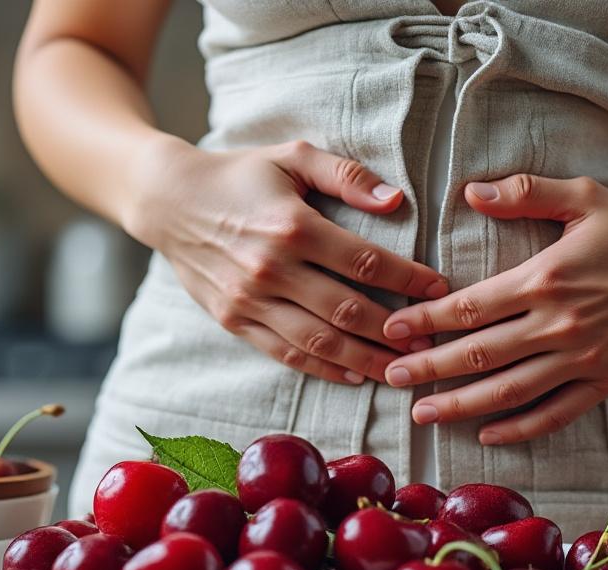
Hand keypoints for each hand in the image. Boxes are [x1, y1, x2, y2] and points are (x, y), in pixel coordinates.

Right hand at [123, 136, 447, 384]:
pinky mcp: (234, 320)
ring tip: (402, 368)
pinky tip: (355, 375)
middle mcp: (271, 268)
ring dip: (366, 359)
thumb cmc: (239, 174)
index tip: (439, 289)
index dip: (407, 279)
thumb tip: (395, 201)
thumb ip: (345, 175)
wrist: (167, 201)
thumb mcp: (291, 156)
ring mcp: (250, 300)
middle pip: (346, 310)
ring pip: (319, 341)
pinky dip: (324, 369)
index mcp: (291, 226)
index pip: (364, 261)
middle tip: (431, 340)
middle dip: (394, 331)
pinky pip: (286, 353)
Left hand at [381, 174, 607, 444]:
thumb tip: (470, 191)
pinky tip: (488, 434)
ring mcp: (583, 358)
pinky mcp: (606, 380)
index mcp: (545, 277)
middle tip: (388, 377)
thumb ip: (524, 191)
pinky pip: (556, 412)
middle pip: (478, 355)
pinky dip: (520, 428)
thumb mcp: (583, 195)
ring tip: (422, 414)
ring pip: (509, 391)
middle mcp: (559, 324)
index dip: (425, 321)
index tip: (391, 329)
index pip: (469, 307)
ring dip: (461, 405)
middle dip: (427, 369)